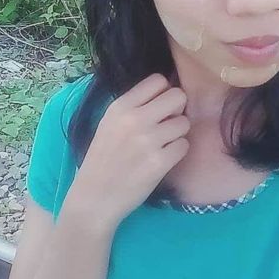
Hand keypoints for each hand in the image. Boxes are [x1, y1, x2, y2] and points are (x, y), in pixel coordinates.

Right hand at [71, 73, 189, 228]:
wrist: (94, 198)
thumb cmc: (103, 159)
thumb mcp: (109, 123)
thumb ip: (134, 106)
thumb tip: (166, 93)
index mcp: (120, 106)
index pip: (158, 80)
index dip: (163, 93)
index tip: (158, 107)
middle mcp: (135, 119)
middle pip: (178, 96)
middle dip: (176, 110)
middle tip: (165, 125)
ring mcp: (148, 141)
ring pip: (184, 122)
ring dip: (177, 133)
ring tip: (161, 145)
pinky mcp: (159, 162)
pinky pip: (184, 145)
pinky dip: (177, 152)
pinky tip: (163, 159)